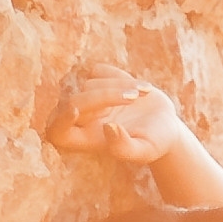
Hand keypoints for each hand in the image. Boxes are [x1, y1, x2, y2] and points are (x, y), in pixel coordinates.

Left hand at [47, 69, 183, 171]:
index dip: (60, 121)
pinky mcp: (100, 82)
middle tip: (133, 98)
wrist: (165, 125)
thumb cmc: (155, 143)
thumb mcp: (145, 151)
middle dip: (103, 96)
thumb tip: (108, 128)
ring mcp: (90, 100)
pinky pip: (97, 70)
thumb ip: (124, 147)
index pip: (56, 132)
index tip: (75, 111)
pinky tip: (137, 87)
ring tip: (141, 94)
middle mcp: (84, 120)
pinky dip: (117, 75)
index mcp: (88, 140)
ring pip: (88, 84)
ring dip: (119, 86)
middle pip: (72, 103)